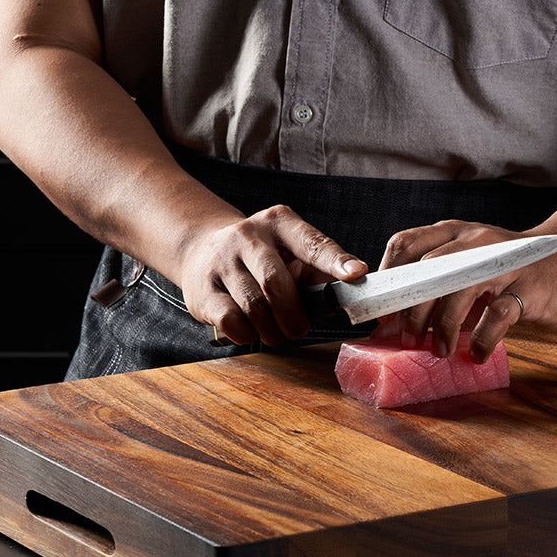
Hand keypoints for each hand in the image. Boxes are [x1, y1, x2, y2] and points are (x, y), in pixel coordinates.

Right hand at [177, 205, 366, 345]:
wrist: (200, 250)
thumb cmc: (260, 259)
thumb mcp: (289, 253)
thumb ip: (318, 272)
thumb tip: (344, 300)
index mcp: (280, 223)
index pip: (312, 243)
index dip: (335, 261)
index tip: (357, 274)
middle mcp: (248, 235)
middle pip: (276, 282)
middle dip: (293, 315)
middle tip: (299, 329)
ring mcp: (222, 260)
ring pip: (254, 305)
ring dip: (272, 330)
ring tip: (277, 333)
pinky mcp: (203, 288)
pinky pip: (231, 320)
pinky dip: (248, 334)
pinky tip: (252, 330)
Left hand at [372, 220, 556, 362]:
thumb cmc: (511, 268)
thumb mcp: (472, 263)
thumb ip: (440, 284)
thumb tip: (396, 324)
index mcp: (456, 233)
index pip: (407, 244)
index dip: (388, 279)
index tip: (383, 312)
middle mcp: (477, 241)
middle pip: (428, 272)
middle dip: (413, 311)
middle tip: (408, 340)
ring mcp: (504, 262)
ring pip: (459, 290)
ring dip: (444, 327)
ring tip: (441, 350)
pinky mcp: (529, 287)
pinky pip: (497, 316)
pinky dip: (482, 341)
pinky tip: (477, 354)